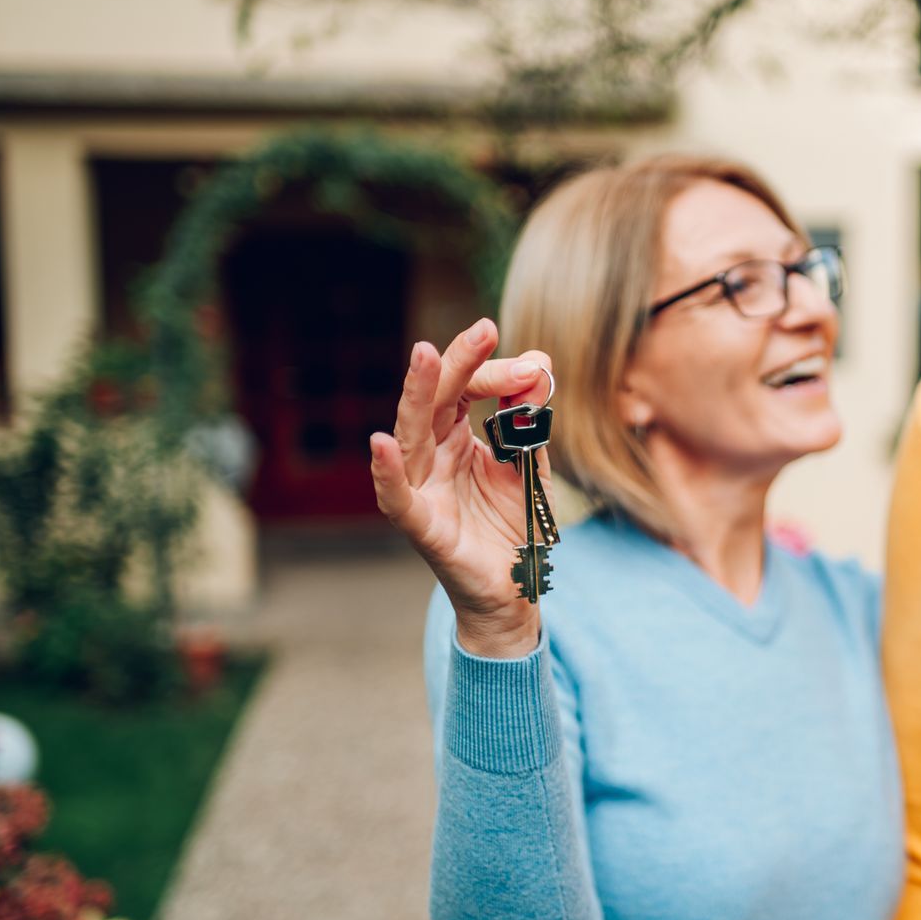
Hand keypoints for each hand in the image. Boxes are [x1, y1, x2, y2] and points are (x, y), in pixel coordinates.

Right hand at [370, 318, 553, 658]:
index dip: (494, 373)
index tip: (533, 367)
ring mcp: (422, 489)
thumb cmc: (513, 524)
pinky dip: (387, 473)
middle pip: (435, 401)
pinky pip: (397, 499)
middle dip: (455, 363)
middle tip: (482, 331)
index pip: (464, 389)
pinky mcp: (423, 527)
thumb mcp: (530, 462)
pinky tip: (381, 444)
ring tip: (424, 355)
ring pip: (411, 435)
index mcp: (454, 437)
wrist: (516, 589)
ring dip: (417, 394)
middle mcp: (431, 457)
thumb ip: (529, 418)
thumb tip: (539, 362)